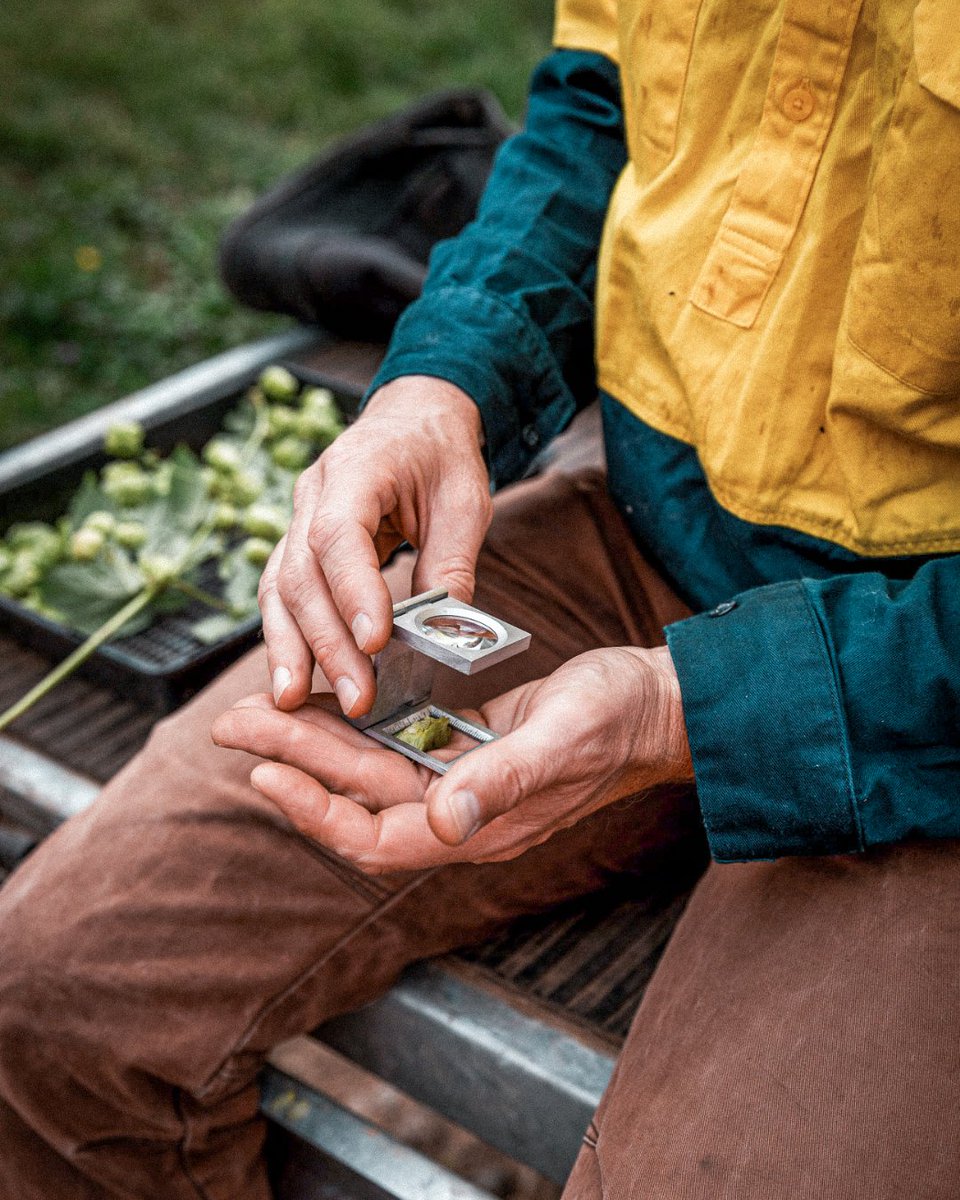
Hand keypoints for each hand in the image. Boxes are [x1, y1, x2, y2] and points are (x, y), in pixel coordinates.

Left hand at [210, 644, 693, 872]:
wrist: (656, 705)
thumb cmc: (618, 722)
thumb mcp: (563, 742)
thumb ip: (505, 782)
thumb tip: (445, 823)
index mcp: (479, 827)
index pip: (376, 837)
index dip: (316, 813)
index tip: (264, 774)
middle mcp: (460, 812)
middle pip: (357, 796)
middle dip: (291, 761)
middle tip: (231, 725)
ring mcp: (462, 781)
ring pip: (369, 767)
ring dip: (313, 740)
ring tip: (258, 709)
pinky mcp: (467, 747)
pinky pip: (397, 740)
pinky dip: (357, 720)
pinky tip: (329, 695)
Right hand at [259, 375, 491, 716]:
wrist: (414, 416)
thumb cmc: (441, 454)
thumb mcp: (464, 502)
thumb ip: (451, 565)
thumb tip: (443, 635)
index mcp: (357, 467)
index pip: (339, 533)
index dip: (353, 590)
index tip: (376, 642)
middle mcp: (312, 492)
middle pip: (303, 572)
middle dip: (327, 641)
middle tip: (356, 697)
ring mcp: (296, 517)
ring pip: (279, 588)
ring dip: (290, 648)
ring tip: (296, 700)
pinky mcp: (298, 545)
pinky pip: (282, 594)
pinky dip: (288, 637)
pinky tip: (295, 679)